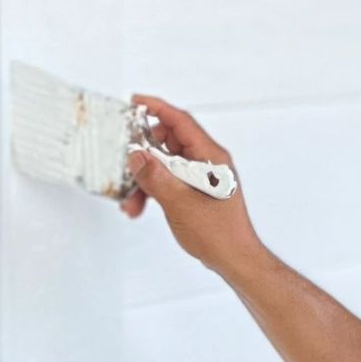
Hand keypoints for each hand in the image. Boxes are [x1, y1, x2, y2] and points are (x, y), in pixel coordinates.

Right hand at [120, 93, 265, 278]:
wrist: (234, 259)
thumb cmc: (218, 234)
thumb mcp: (179, 203)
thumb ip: (156, 176)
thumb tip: (137, 155)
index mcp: (210, 157)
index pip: (181, 121)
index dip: (157, 109)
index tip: (135, 102)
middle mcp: (208, 162)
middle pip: (170, 141)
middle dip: (144, 153)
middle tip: (126, 162)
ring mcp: (203, 176)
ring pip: (166, 163)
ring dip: (146, 178)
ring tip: (131, 200)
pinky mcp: (196, 190)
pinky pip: (170, 179)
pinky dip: (153, 189)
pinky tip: (140, 205)